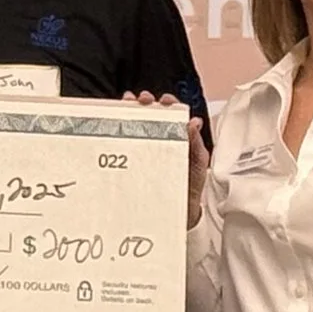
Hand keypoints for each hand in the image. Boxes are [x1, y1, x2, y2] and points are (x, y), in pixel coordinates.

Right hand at [125, 92, 208, 223]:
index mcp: (177, 137)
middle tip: (143, 100)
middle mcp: (160, 141)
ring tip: (127, 105)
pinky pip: (126, 146)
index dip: (168, 105)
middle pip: (151, 116)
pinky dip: (119, 133)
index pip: (171, 115)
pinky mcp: (135, 163)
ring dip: (130, 112)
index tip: (164, 101)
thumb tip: (193, 124)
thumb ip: (196, 143)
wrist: (180, 210)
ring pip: (136, 126)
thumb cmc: (190, 186)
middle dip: (146, 103)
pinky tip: (114, 124)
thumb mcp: (198, 162)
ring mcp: (146, 151)